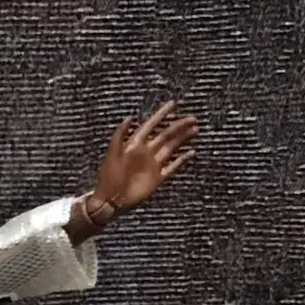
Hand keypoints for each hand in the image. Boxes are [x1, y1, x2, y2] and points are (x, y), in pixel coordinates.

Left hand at [87, 98, 199, 219]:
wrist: (110, 200)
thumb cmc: (108, 177)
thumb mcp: (112, 153)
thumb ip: (120, 135)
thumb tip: (130, 117)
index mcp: (135, 144)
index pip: (151, 125)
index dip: (161, 114)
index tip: (173, 104)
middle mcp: (146, 152)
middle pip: (166, 135)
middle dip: (178, 126)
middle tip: (192, 118)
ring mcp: (153, 164)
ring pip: (171, 147)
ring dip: (183, 138)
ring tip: (195, 129)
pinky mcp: (157, 177)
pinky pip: (172, 166)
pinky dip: (182, 160)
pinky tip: (191, 152)